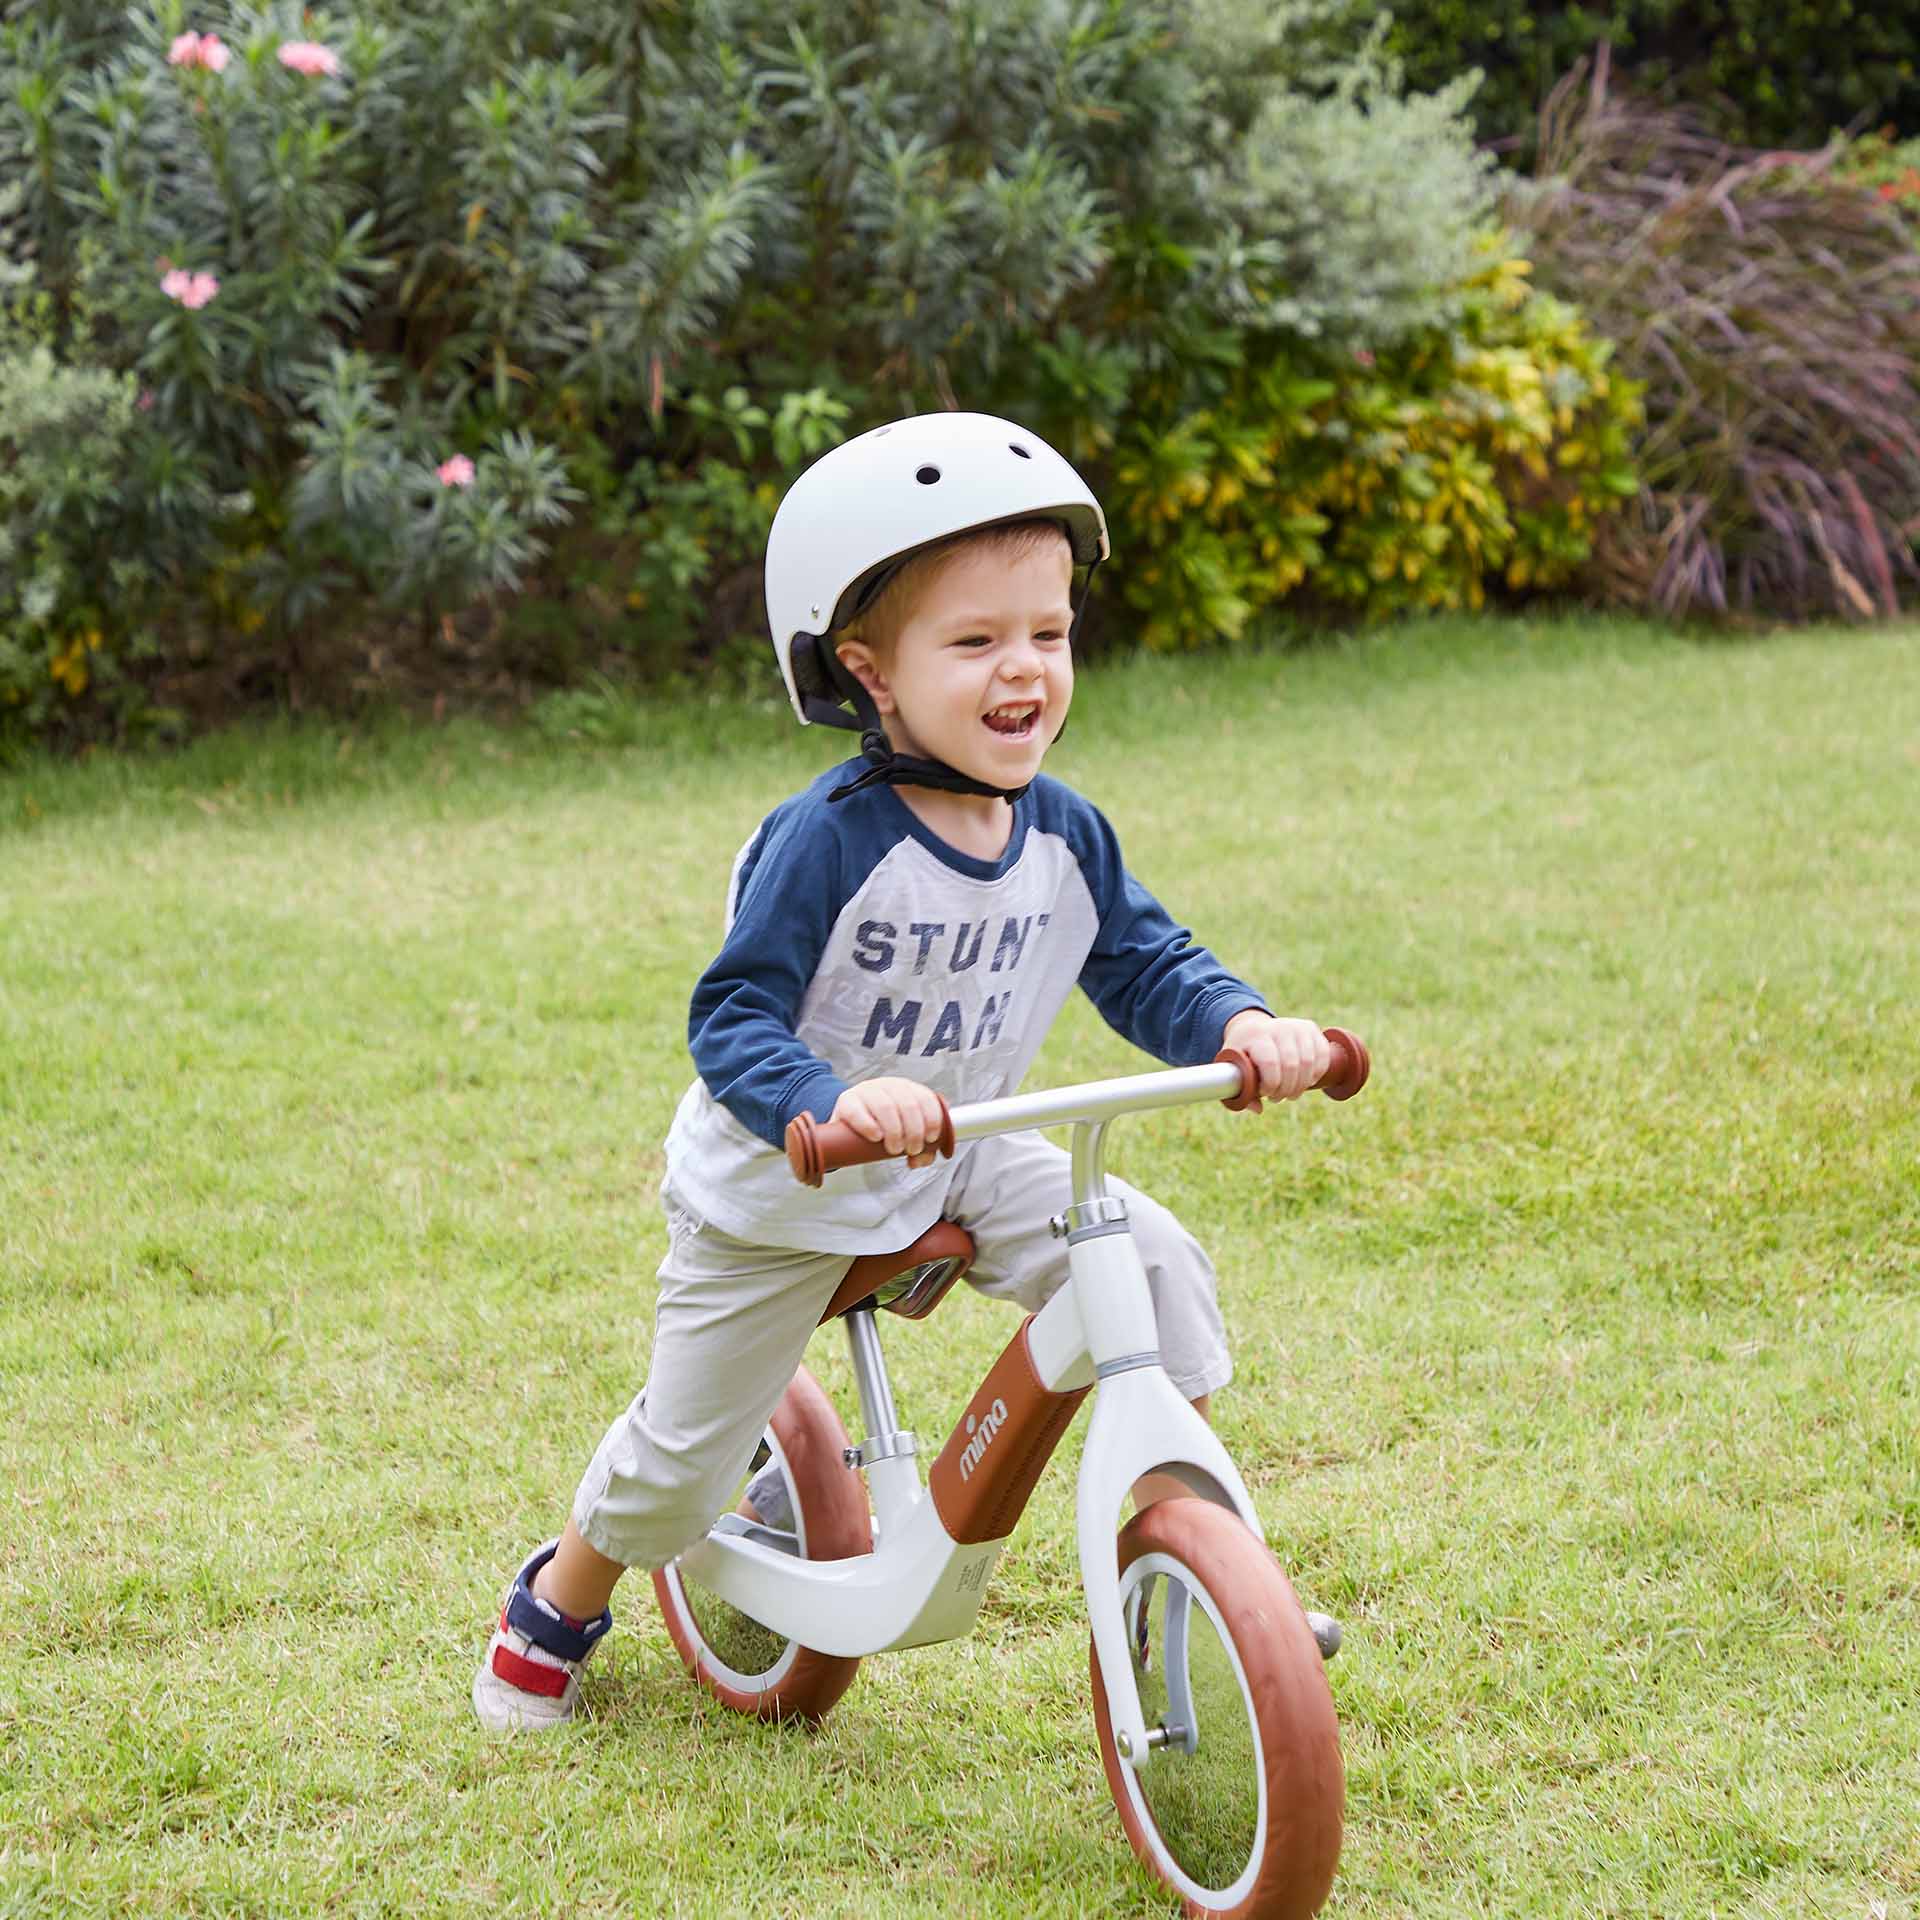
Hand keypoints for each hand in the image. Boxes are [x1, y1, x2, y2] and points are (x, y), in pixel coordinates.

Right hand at [831, 1076, 946, 1167]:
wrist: (849, 1122)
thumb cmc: (882, 1127)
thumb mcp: (903, 1133)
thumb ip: (919, 1149)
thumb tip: (919, 1160)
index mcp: (908, 1089)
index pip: (926, 1099)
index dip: (932, 1120)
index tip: (930, 1139)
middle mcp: (889, 1085)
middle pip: (908, 1105)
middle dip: (914, 1132)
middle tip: (911, 1150)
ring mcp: (867, 1091)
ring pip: (886, 1106)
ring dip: (895, 1132)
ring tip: (894, 1149)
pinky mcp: (847, 1100)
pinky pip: (858, 1110)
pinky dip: (869, 1125)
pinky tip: (876, 1137)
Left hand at [1220, 1010, 1331, 1110]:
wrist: (1252, 1029)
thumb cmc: (1242, 1054)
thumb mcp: (1234, 1069)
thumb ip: (1241, 1090)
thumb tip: (1258, 1109)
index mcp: (1256, 1035)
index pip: (1270, 1062)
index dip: (1270, 1084)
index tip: (1264, 1093)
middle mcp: (1279, 1027)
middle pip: (1292, 1065)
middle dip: (1286, 1090)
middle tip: (1277, 1098)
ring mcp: (1298, 1027)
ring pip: (1309, 1063)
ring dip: (1301, 1085)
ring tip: (1289, 1092)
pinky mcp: (1312, 1029)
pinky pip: (1323, 1057)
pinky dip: (1316, 1074)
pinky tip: (1305, 1081)